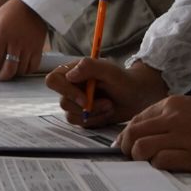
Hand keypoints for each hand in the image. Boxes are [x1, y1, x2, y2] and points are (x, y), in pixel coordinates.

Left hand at [0, 0, 47, 79]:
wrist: (33, 5)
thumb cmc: (11, 10)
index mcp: (3, 34)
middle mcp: (16, 42)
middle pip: (9, 69)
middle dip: (1, 77)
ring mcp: (28, 46)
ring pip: (20, 70)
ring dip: (13, 74)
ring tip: (8, 72)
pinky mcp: (38, 48)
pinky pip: (33, 66)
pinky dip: (26, 71)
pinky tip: (21, 69)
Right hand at [46, 58, 167, 126]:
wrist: (137, 95)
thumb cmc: (124, 79)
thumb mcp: (110, 70)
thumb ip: (90, 67)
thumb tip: (70, 75)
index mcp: (72, 71)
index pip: (53, 81)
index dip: (65, 91)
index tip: (85, 99)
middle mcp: (71, 87)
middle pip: (63, 102)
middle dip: (87, 107)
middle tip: (108, 103)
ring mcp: (76, 102)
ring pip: (71, 115)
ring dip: (93, 114)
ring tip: (110, 106)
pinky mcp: (82, 115)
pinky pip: (80, 124)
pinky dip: (95, 120)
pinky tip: (107, 112)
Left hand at [117, 95, 190, 172]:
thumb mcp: (190, 108)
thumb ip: (167, 116)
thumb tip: (144, 131)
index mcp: (171, 105)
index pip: (136, 119)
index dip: (126, 134)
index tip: (124, 144)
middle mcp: (173, 118)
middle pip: (133, 133)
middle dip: (126, 147)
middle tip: (129, 156)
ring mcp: (182, 137)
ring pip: (141, 147)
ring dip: (139, 157)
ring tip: (146, 161)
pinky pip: (160, 161)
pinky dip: (157, 165)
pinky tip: (164, 164)